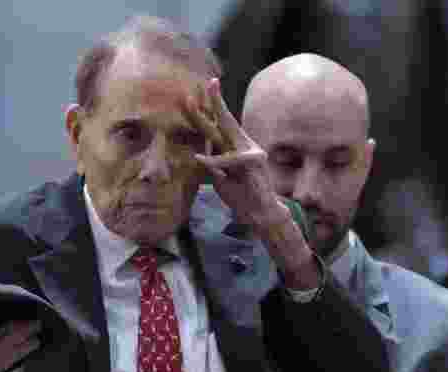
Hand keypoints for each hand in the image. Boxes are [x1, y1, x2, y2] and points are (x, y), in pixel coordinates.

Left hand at [186, 79, 317, 287]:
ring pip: (223, 133)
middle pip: (225, 120)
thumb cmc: (240, 196)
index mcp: (235, 147)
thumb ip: (213, 162)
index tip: (204, 89)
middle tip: (207, 82)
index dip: (212, 109)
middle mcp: (243, 145)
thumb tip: (202, 148)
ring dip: (203, 118)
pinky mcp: (252, 162)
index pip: (222, 125)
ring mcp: (250, 151)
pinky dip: (213, 160)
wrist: (259, 213)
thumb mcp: (219, 178)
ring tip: (189, 102)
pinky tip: (199, 157)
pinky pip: (227, 158)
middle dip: (214, 101)